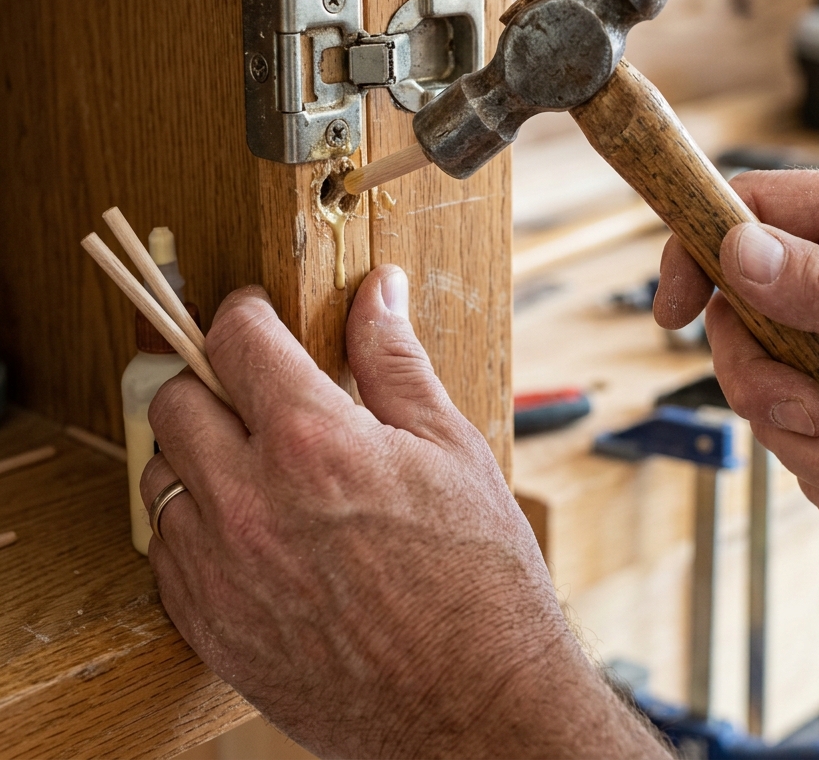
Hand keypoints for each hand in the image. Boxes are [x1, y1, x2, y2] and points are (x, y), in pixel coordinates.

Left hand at [140, 267, 667, 759]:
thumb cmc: (478, 576)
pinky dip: (194, 522)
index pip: (235, 339)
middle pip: (174, 398)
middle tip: (255, 389)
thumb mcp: (450, 447)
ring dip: (198, 452)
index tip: (255, 314)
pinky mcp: (209, 628)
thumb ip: (395, 359)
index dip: (243, 311)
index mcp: (314, 443)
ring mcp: (220, 572)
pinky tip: (251, 527)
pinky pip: (164, 550)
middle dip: (211, 377)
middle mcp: (249, 503)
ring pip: (160, 474)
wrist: (474, 706)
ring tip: (258, 463)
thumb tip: (377, 291)